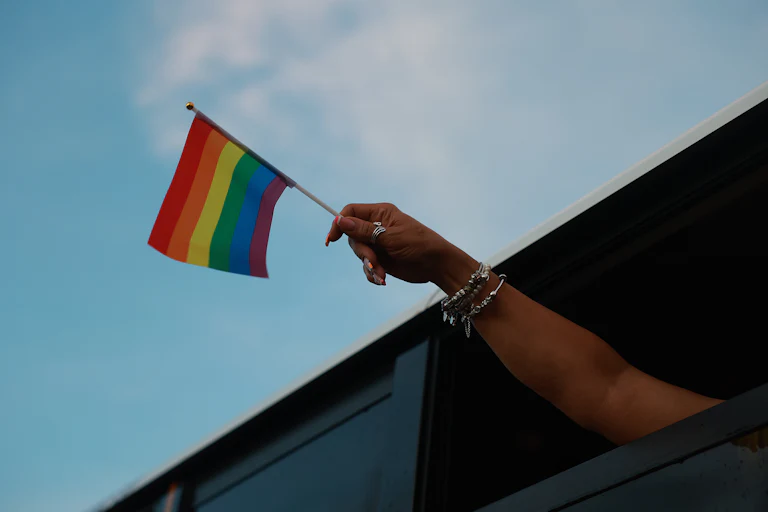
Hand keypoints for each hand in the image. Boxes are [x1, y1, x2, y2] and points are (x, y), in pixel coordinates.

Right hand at [325, 203, 477, 291]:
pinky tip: (382, 279)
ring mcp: (378, 243)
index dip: (339, 223)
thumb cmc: (419, 244)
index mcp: (380, 212)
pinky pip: (366, 266)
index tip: (333, 239)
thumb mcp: (391, 237)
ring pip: (359, 253)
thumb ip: (365, 231)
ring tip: (381, 274)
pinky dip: (372, 273)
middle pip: (352, 236)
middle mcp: (376, 226)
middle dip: (362, 252)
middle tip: (373, 262)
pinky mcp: (380, 259)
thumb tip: (340, 221)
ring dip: (368, 265)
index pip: (351, 212)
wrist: (436, 265)